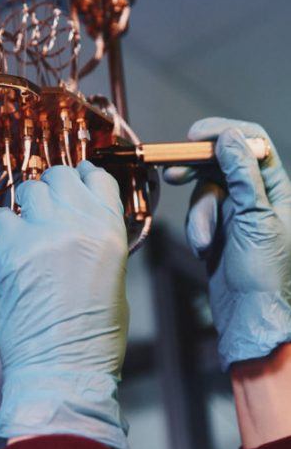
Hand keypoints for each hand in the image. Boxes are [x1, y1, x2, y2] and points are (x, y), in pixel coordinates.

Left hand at [0, 162, 129, 448]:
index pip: (95, 177)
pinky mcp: (7, 251)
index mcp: (108, 231)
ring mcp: (38, 235)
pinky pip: (1, 218)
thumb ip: (97, 241)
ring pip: (27, 190)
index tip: (75, 178)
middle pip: (57, 175)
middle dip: (53, 186)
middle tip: (48, 204)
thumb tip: (78, 223)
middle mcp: (74, 225)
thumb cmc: (92, 337)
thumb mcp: (114, 280)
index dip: (82, 175)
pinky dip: (5, 229)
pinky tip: (12, 248)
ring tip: (30, 227)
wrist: (60, 368)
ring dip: (29, 204)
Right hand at [164, 118, 290, 369]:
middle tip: (172, 174)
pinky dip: (196, 228)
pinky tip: (205, 249)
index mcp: (277, 188)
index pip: (251, 143)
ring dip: (199, 216)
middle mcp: (257, 196)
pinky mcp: (217, 230)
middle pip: (221, 164)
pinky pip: (197, 214)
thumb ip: (242, 174)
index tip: (193, 136)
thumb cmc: (265, 273)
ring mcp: (236, 213)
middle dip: (197, 172)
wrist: (250, 315)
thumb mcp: (256, 218)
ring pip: (204, 192)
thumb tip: (229, 137)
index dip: (222, 133)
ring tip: (204, 241)